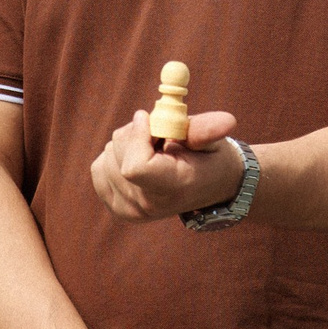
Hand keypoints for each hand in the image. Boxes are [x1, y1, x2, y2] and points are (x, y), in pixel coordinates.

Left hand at [90, 109, 244, 221]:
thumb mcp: (213, 140)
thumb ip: (209, 129)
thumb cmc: (210, 158)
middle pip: (119, 154)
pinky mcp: (115, 206)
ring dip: (127, 143)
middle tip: (161, 138)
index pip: (135, 167)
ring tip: (155, 151)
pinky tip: (140, 159)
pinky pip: (99, 167)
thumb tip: (228, 122)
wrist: (208, 186)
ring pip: (108, 155)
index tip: (151, 119)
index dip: (138, 135)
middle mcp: (147, 205)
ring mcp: (129, 209)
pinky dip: (116, 155)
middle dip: (136, 133)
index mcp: (172, 188)